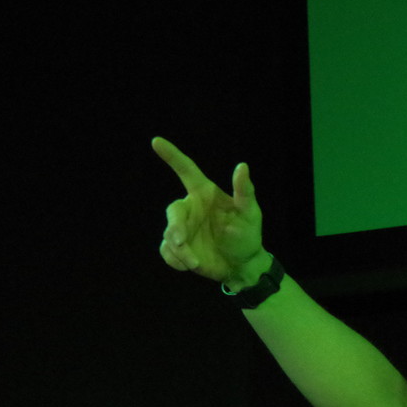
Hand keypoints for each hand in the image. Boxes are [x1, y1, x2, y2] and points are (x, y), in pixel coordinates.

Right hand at [153, 136, 265, 285]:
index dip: (172, 155)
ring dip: (180, 250)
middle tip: (182, 242)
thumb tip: (242, 166)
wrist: (242, 265)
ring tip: (196, 262)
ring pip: (168, 235)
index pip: (186, 170)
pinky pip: (166, 251)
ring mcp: (183, 228)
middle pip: (172, 211)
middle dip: (175, 227)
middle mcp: (191, 208)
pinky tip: (190, 265)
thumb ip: (244, 190)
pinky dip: (175, 260)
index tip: (156, 141)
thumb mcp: (250, 213)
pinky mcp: (178, 248)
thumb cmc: (247, 234)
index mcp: (204, 193)